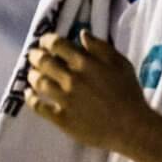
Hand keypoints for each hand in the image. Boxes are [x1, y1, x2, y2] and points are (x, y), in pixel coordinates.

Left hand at [25, 32, 151, 151]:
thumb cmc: (129, 94)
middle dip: (35, 56)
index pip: (57, 45)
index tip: (44, 41)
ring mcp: (65, 99)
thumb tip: (82, 33)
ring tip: (32, 73)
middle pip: (43, 62)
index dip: (47, 40)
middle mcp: (72, 79)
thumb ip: (101, 47)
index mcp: (86, 63)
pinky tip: (28, 94)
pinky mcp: (61, 118)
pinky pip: (38, 106)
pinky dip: (30, 98)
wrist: (132, 127)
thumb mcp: (121, 64)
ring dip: (32, 75)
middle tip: (33, 55)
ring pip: (39, 82)